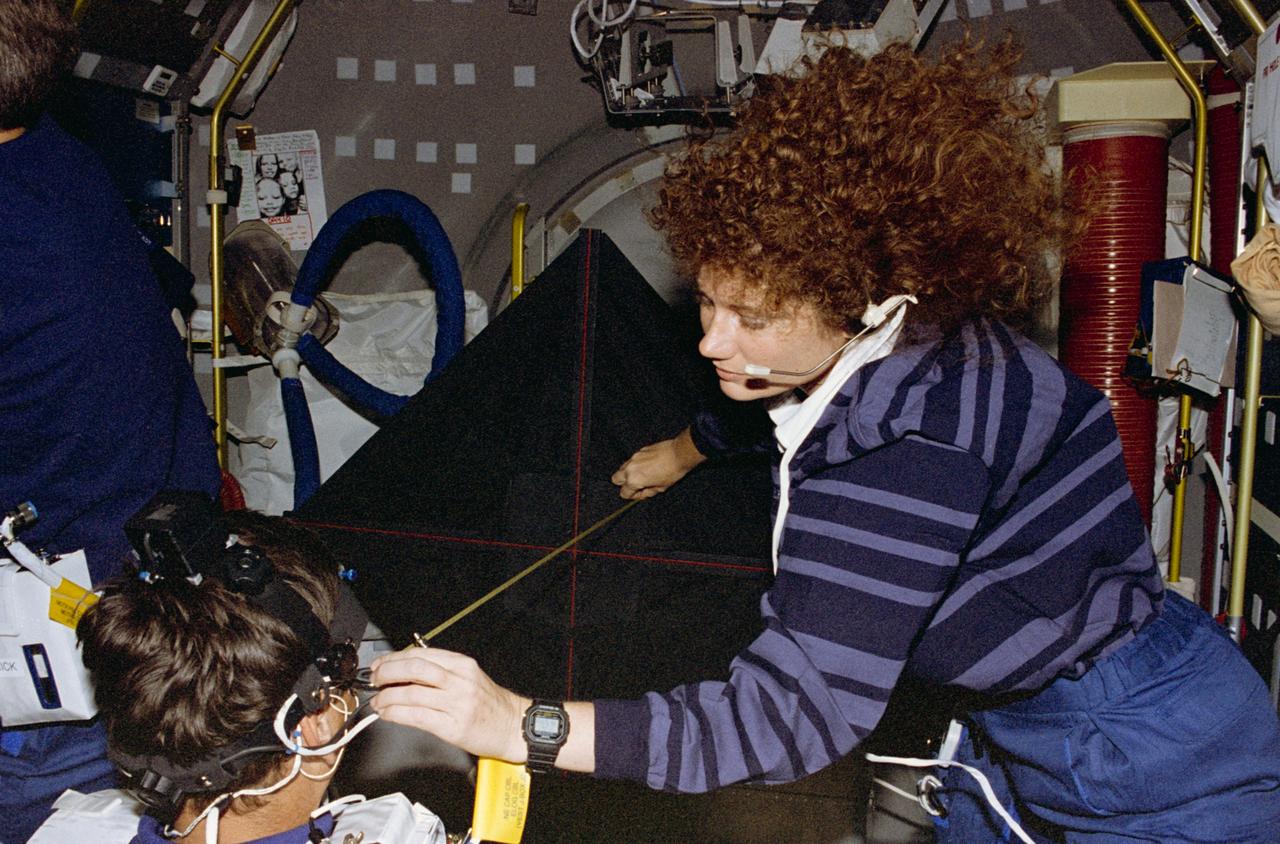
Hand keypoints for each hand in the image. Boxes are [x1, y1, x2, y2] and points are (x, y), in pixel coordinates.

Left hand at [370, 647, 527, 762]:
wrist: (512, 727)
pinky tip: (389, 714)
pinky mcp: (453, 726)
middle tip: (375, 679)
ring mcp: (457, 703)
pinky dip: (396, 714)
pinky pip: (417, 717)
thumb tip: (403, 672)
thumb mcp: (469, 678)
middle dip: (387, 672)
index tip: (381, 665)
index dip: (394, 658)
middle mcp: (460, 681)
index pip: (421, 654)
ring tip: (379, 701)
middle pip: (415, 668)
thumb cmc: (490, 705)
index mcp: (462, 665)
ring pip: (412, 693)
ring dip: (387, 697)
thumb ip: (441, 672)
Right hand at [611, 427, 705, 498]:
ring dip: (628, 473)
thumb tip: (643, 493)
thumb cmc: (672, 472)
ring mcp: (633, 458)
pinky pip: (632, 460)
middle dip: (624, 484)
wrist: (679, 454)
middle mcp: (630, 468)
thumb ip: (647, 492)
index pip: (624, 493)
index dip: (633, 496)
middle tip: (637, 485)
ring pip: (622, 468)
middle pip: (616, 479)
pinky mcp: (639, 451)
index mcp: (634, 480)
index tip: (641, 494)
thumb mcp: (660, 488)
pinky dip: (636, 465)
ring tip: (643, 475)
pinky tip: (648, 466)